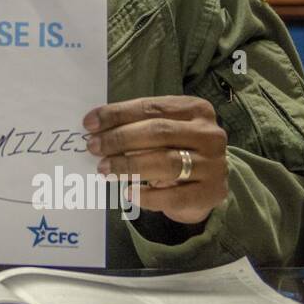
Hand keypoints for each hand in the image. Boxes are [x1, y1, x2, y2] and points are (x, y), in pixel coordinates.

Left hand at [83, 96, 226, 226]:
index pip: (151, 108)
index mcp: (196, 109)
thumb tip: (95, 128)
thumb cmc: (175, 151)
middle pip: (158, 132)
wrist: (205, 186)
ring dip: (129, 165)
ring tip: (104, 169)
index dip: (118, 114)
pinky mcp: (212, 192)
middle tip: (93, 147)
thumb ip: (136, 125)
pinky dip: (148, 196)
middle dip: (120, 139)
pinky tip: (129, 193)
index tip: (89, 123)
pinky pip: (175, 196)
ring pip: (166, 162)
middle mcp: (210, 134)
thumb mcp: (162, 132)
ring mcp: (214, 164)